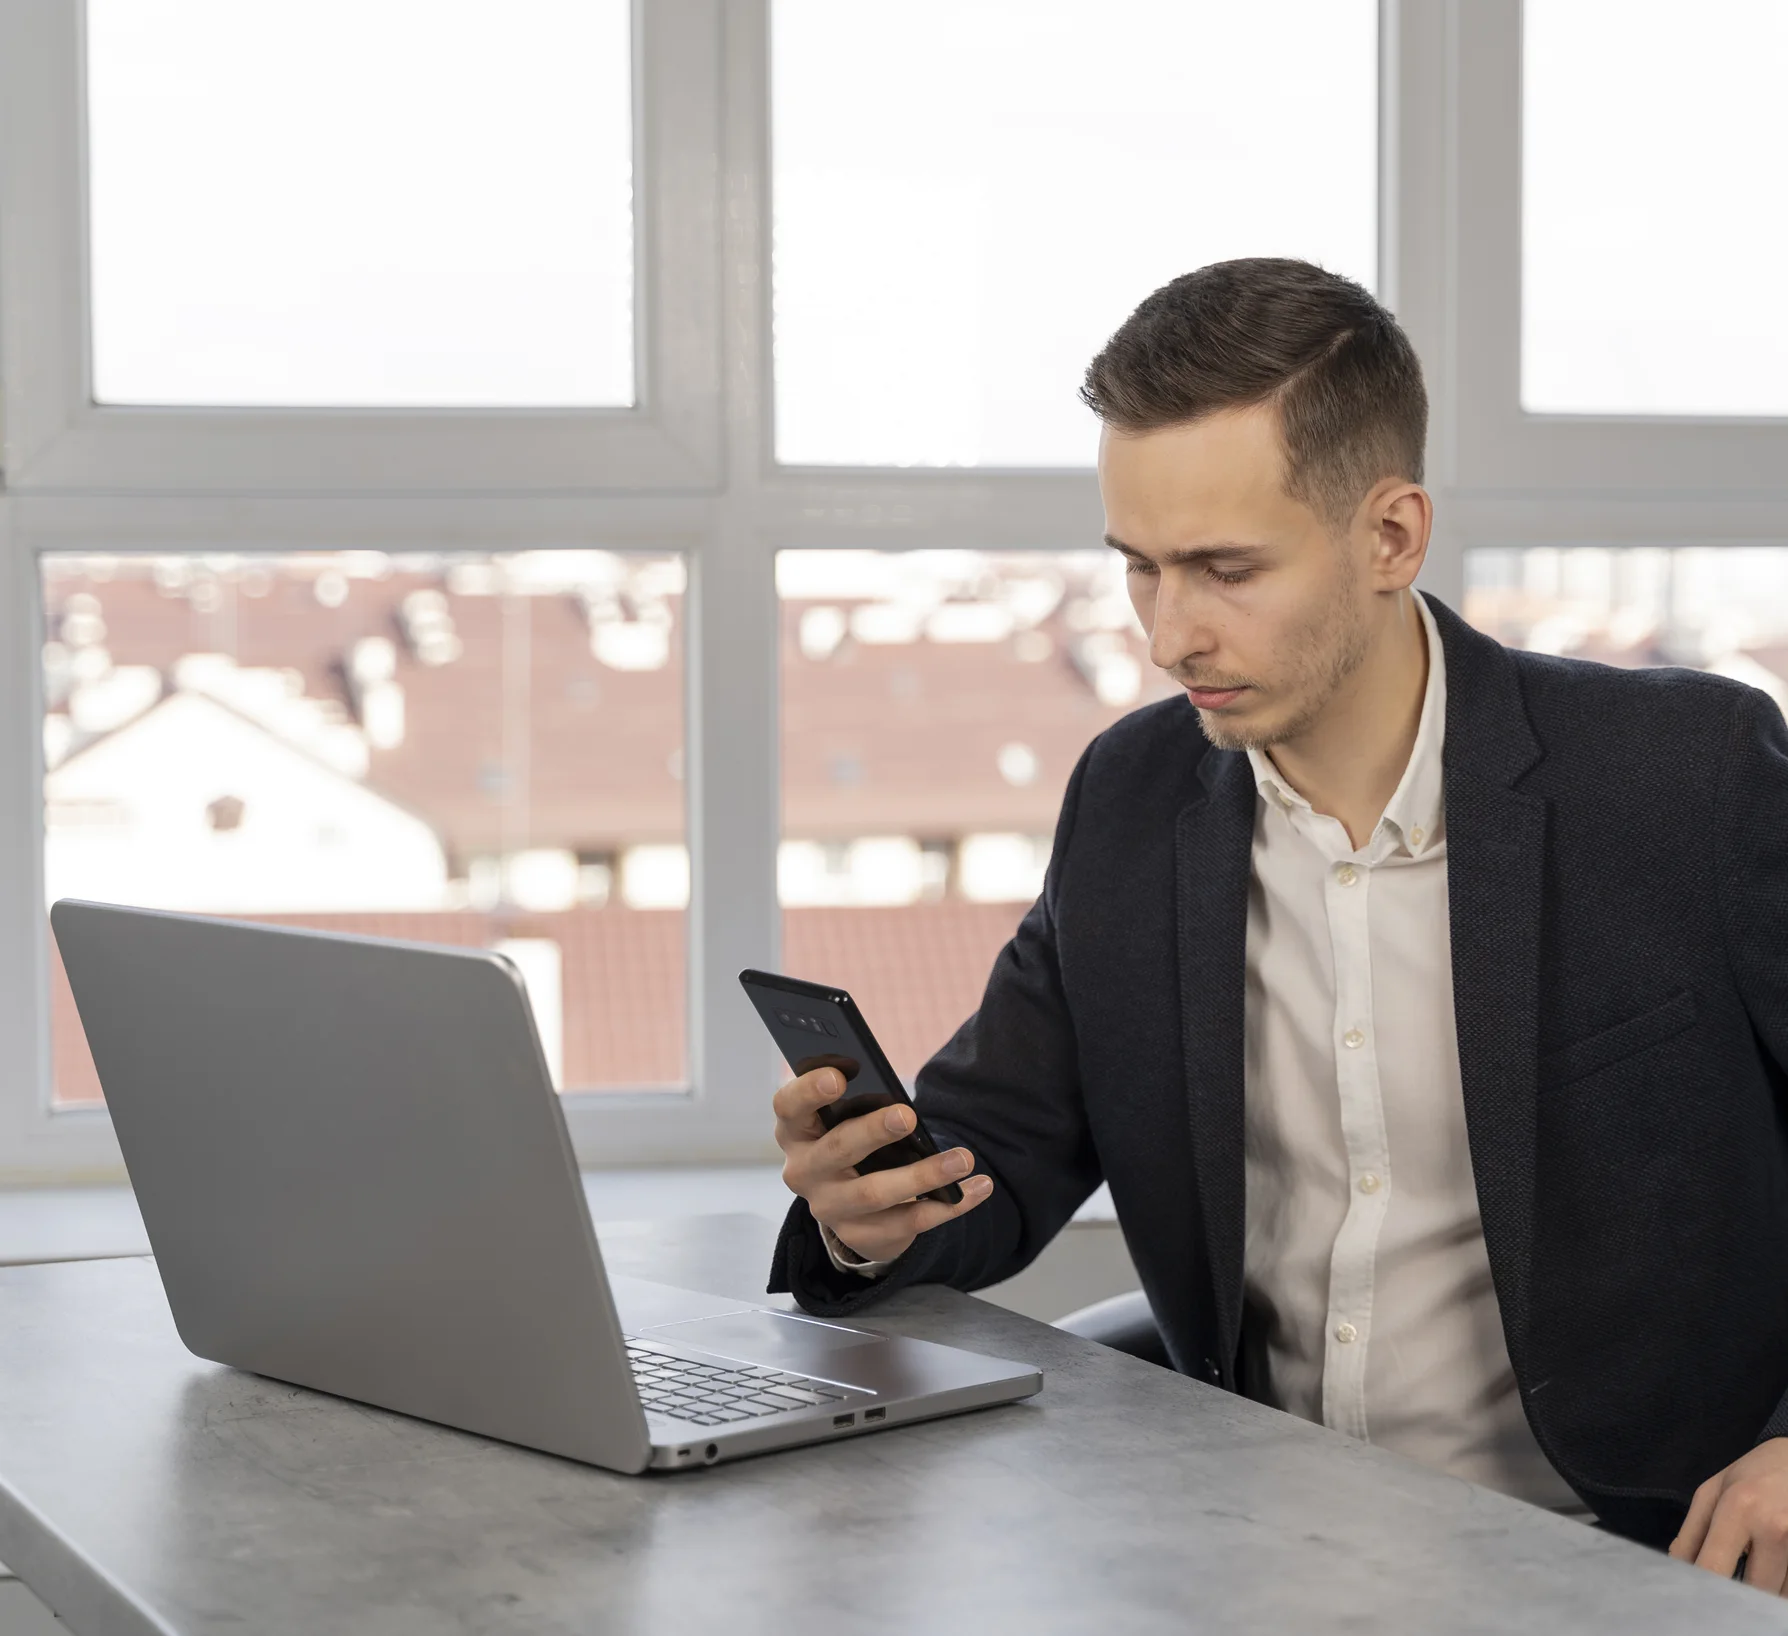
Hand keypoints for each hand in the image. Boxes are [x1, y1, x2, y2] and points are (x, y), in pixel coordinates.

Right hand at [773, 1066, 993, 1263]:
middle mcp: (804, 1171)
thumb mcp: (842, 1119)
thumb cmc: (851, 1138)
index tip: (838, 1076)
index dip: (807, 1091)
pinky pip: (909, 1222)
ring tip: (962, 1159)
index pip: (788, 1106)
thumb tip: (895, 1095)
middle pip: (836, 1149)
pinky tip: (979, 1187)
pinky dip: (949, 1204)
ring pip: (875, 1193)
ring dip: (922, 1175)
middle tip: (907, 1115)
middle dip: (873, 1132)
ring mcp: (830, 1208)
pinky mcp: (861, 1235)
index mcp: (796, 1130)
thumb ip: (857, 1101)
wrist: (852, 1203)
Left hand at [1670, 1437, 1787, 1591]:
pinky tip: (1771, 1569)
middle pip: (1754, 1591)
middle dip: (1739, 1597)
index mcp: (1738, 1508)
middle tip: (1728, 1594)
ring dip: (1765, 1593)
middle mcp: (1774, 1528)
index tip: (1694, 1604)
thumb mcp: (1712, 1492)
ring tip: (1755, 1569)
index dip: (1702, 1592)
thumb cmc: (1752, 1475)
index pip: (1714, 1566)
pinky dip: (1781, 1587)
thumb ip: (1691, 1533)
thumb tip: (1677, 1570)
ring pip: (1779, 1595)